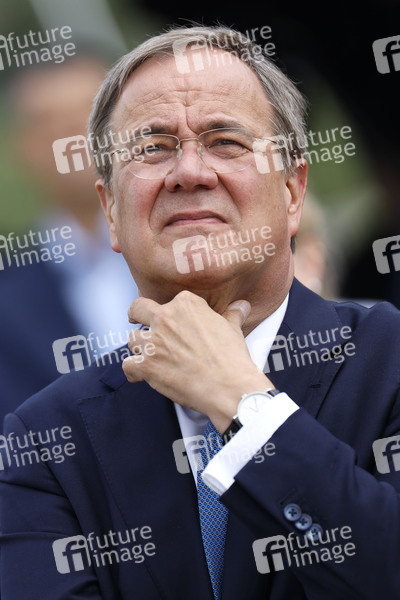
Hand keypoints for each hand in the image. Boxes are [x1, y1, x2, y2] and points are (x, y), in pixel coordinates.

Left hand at [122, 291, 272, 431]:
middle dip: (137, 316)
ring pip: (132, 338)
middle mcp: (165, 318)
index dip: (171, 312)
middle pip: (138, 309)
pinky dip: (133, 371)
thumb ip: (232, 315)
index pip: (170, 301)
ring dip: (139, 347)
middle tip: (141, 322)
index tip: (176, 322)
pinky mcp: (147, 365)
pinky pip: (128, 365)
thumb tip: (240, 306)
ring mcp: (153, 342)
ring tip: (150, 355)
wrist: (229, 387)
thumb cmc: (231, 359)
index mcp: (186, 304)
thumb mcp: (233, 329)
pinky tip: (141, 375)